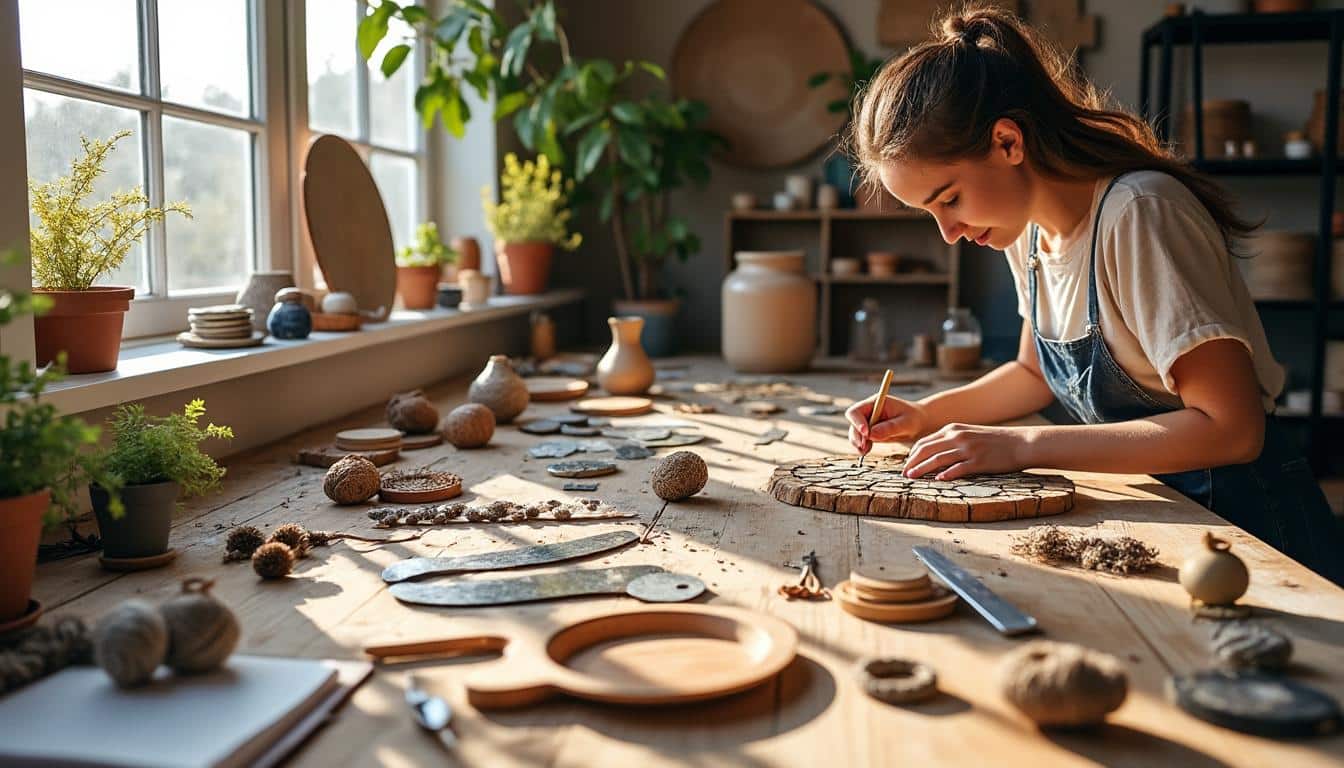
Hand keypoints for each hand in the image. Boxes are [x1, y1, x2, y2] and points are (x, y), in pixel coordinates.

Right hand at [845, 395, 930, 454]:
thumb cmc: (915, 419)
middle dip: (856, 435)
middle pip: (853, 423)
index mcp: (876, 403)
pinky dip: (861, 446)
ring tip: (865, 451)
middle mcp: (869, 411)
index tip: (866, 434)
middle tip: (864, 447)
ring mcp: (868, 421)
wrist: (919, 423)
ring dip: (857, 443)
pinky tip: (866, 451)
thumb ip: (890, 427)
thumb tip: (871, 434)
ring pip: (854, 432)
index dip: (857, 422)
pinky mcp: (870, 432)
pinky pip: (860, 440)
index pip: (857, 411)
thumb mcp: (906, 423)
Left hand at [902, 424, 1034, 479]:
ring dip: (922, 469)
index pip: (924, 442)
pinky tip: (938, 480)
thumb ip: (950, 441)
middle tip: (903, 474)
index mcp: (953, 429)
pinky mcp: (979, 461)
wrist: (1020, 443)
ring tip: (911, 478)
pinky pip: (958, 468)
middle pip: (926, 450)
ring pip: (937, 459)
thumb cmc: (994, 441)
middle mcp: (958, 437)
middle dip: (911, 462)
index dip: (911, 455)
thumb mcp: (969, 434)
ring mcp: (968, 449)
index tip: (906, 465)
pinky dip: (946, 474)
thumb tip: (932, 454)